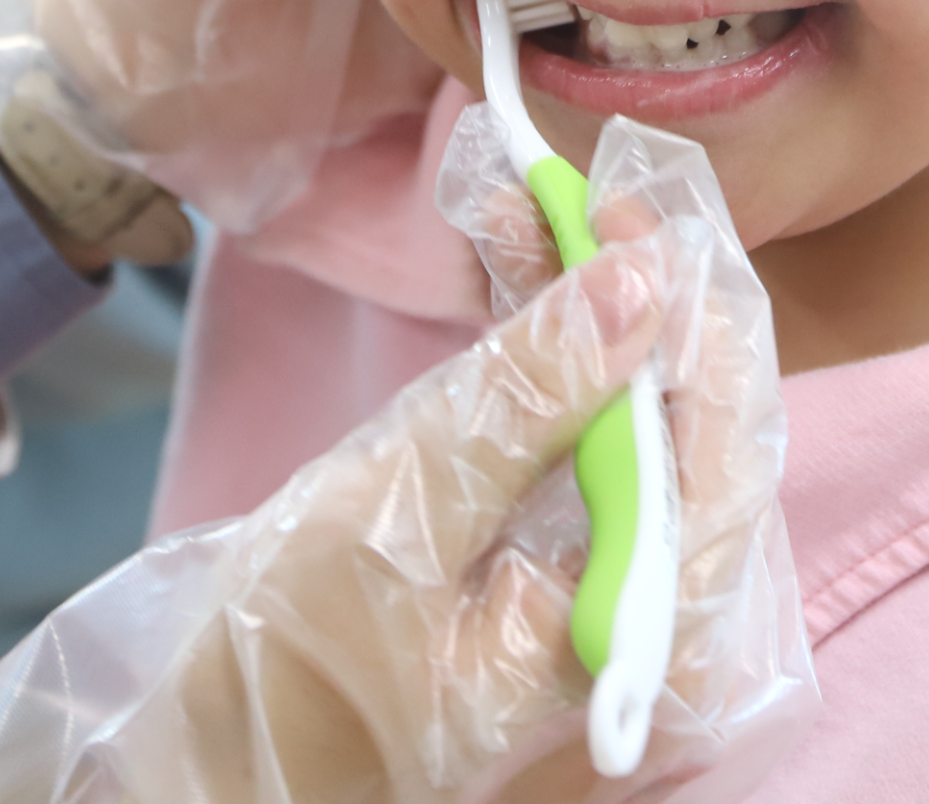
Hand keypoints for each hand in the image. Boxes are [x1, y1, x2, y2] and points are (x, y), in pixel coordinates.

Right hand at [0, 219, 814, 802]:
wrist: (204, 766)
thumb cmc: (286, 668)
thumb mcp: (396, 514)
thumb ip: (527, 397)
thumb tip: (638, 282)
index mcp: (642, 633)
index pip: (723, 445)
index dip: (691, 310)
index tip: (635, 206)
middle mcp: (649, 614)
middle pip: (687, 417)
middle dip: (635, 286)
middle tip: (574, 183)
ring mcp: (601, 587)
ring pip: (633, 411)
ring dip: (586, 300)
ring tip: (528, 199)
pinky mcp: (551, 561)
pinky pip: (581, 433)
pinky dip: (548, 346)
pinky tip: (512, 259)